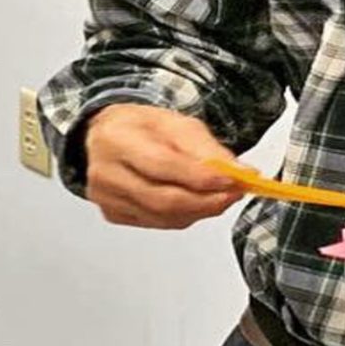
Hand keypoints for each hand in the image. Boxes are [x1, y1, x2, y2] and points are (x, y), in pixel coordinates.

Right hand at [82, 106, 240, 229]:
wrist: (106, 137)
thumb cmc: (138, 128)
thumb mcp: (174, 123)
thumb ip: (207, 148)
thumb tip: (238, 173)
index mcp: (117, 139)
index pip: (163, 164)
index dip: (201, 177)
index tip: (231, 180)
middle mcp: (106, 171)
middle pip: (163, 199)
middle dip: (206, 201)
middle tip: (233, 194)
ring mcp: (106, 197)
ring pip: (163, 216)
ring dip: (198, 211)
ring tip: (219, 197)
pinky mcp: (112, 213)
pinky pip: (156, 223)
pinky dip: (182, 216)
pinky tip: (193, 203)